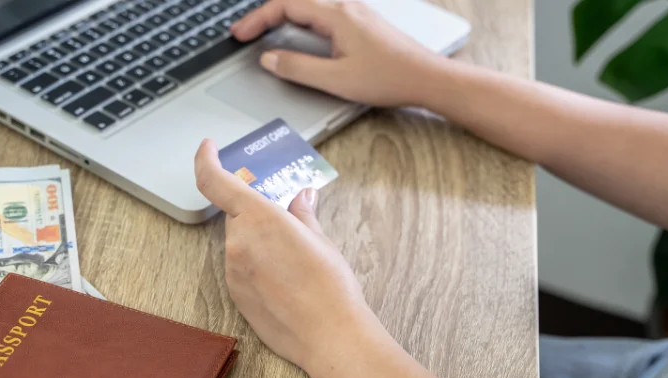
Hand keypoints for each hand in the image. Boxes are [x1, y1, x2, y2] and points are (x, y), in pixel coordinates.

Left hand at [192, 139, 382, 369]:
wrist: (330, 335)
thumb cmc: (330, 286)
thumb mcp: (320, 240)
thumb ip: (302, 215)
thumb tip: (302, 196)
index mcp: (258, 219)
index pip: (214, 181)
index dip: (205, 159)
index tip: (208, 147)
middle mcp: (238, 243)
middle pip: (237, 218)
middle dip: (258, 218)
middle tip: (289, 231)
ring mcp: (233, 272)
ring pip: (241, 246)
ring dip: (260, 245)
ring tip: (296, 265)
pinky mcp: (236, 297)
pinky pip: (242, 271)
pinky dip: (259, 269)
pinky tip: (287, 284)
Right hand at [230, 0, 450, 106]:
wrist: (427, 77)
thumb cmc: (390, 78)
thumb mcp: (336, 80)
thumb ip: (298, 68)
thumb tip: (269, 59)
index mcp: (336, 15)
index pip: (285, 6)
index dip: (257, 19)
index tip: (240, 34)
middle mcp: (346, 6)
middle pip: (295, 0)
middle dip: (265, 14)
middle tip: (245, 32)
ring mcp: (355, 12)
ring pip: (309, 4)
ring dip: (284, 15)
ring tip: (265, 31)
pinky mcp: (362, 22)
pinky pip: (323, 12)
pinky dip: (301, 19)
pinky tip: (299, 34)